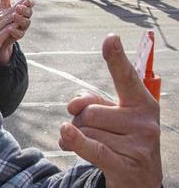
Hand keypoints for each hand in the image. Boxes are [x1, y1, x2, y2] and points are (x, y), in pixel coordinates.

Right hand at [0, 0, 31, 72]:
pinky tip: (21, 22)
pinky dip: (14, 25)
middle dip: (15, 7)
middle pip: (3, 14)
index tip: (16, 5)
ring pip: (6, 20)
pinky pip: (7, 30)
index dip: (8, 9)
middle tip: (25, 1)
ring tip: (26, 8)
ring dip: (17, 14)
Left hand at [58, 35, 160, 187]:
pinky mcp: (127, 164)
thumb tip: (74, 105)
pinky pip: (92, 147)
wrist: (139, 181)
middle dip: (80, 122)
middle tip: (93, 133)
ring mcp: (139, 144)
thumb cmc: (120, 140)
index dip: (116, 58)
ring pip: (86, 130)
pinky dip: (76, 142)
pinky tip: (66, 134)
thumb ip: (91, 102)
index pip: (125, 77)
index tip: (110, 38)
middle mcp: (145, 121)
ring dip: (78, 139)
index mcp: (143, 103)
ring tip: (93, 148)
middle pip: (89, 110)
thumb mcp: (110, 117)